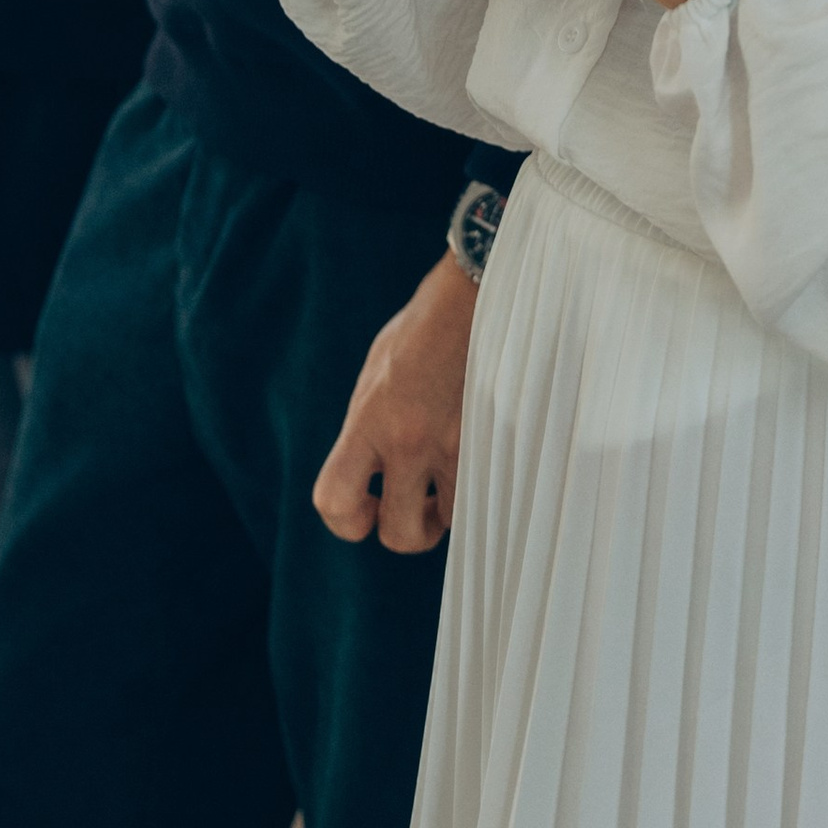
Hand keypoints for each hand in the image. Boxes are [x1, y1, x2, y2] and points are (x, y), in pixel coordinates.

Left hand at [313, 253, 476, 552]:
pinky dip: (473, 490)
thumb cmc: (421, 330)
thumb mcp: (375, 376)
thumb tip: (368, 476)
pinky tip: (473, 462)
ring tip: (446, 480)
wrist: (474, 294)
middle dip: (402, 527)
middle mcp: (408, 439)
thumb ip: (367, 429)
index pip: (335, 501)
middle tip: (411, 503)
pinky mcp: (492, 441)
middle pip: (396, 533)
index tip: (366, 505)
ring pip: (447, 523)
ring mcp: (454, 444)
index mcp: (369, 419)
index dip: (346, 521)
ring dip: (444, 512)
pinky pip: (480, 495)